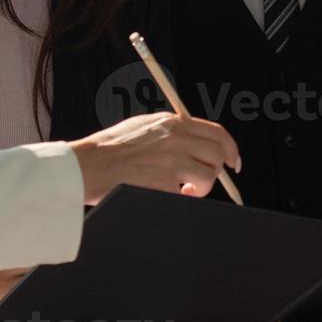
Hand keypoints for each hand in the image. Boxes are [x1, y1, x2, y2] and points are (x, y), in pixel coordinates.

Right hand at [69, 112, 241, 205]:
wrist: (89, 165)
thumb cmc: (111, 149)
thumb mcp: (144, 126)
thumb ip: (171, 132)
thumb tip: (196, 144)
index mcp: (173, 123)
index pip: (217, 133)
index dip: (230, 149)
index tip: (232, 163)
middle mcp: (176, 138)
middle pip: (218, 155)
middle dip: (216, 172)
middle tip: (200, 182)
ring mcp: (172, 160)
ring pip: (208, 177)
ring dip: (199, 188)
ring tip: (181, 189)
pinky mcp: (165, 182)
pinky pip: (186, 194)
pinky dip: (179, 198)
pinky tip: (163, 193)